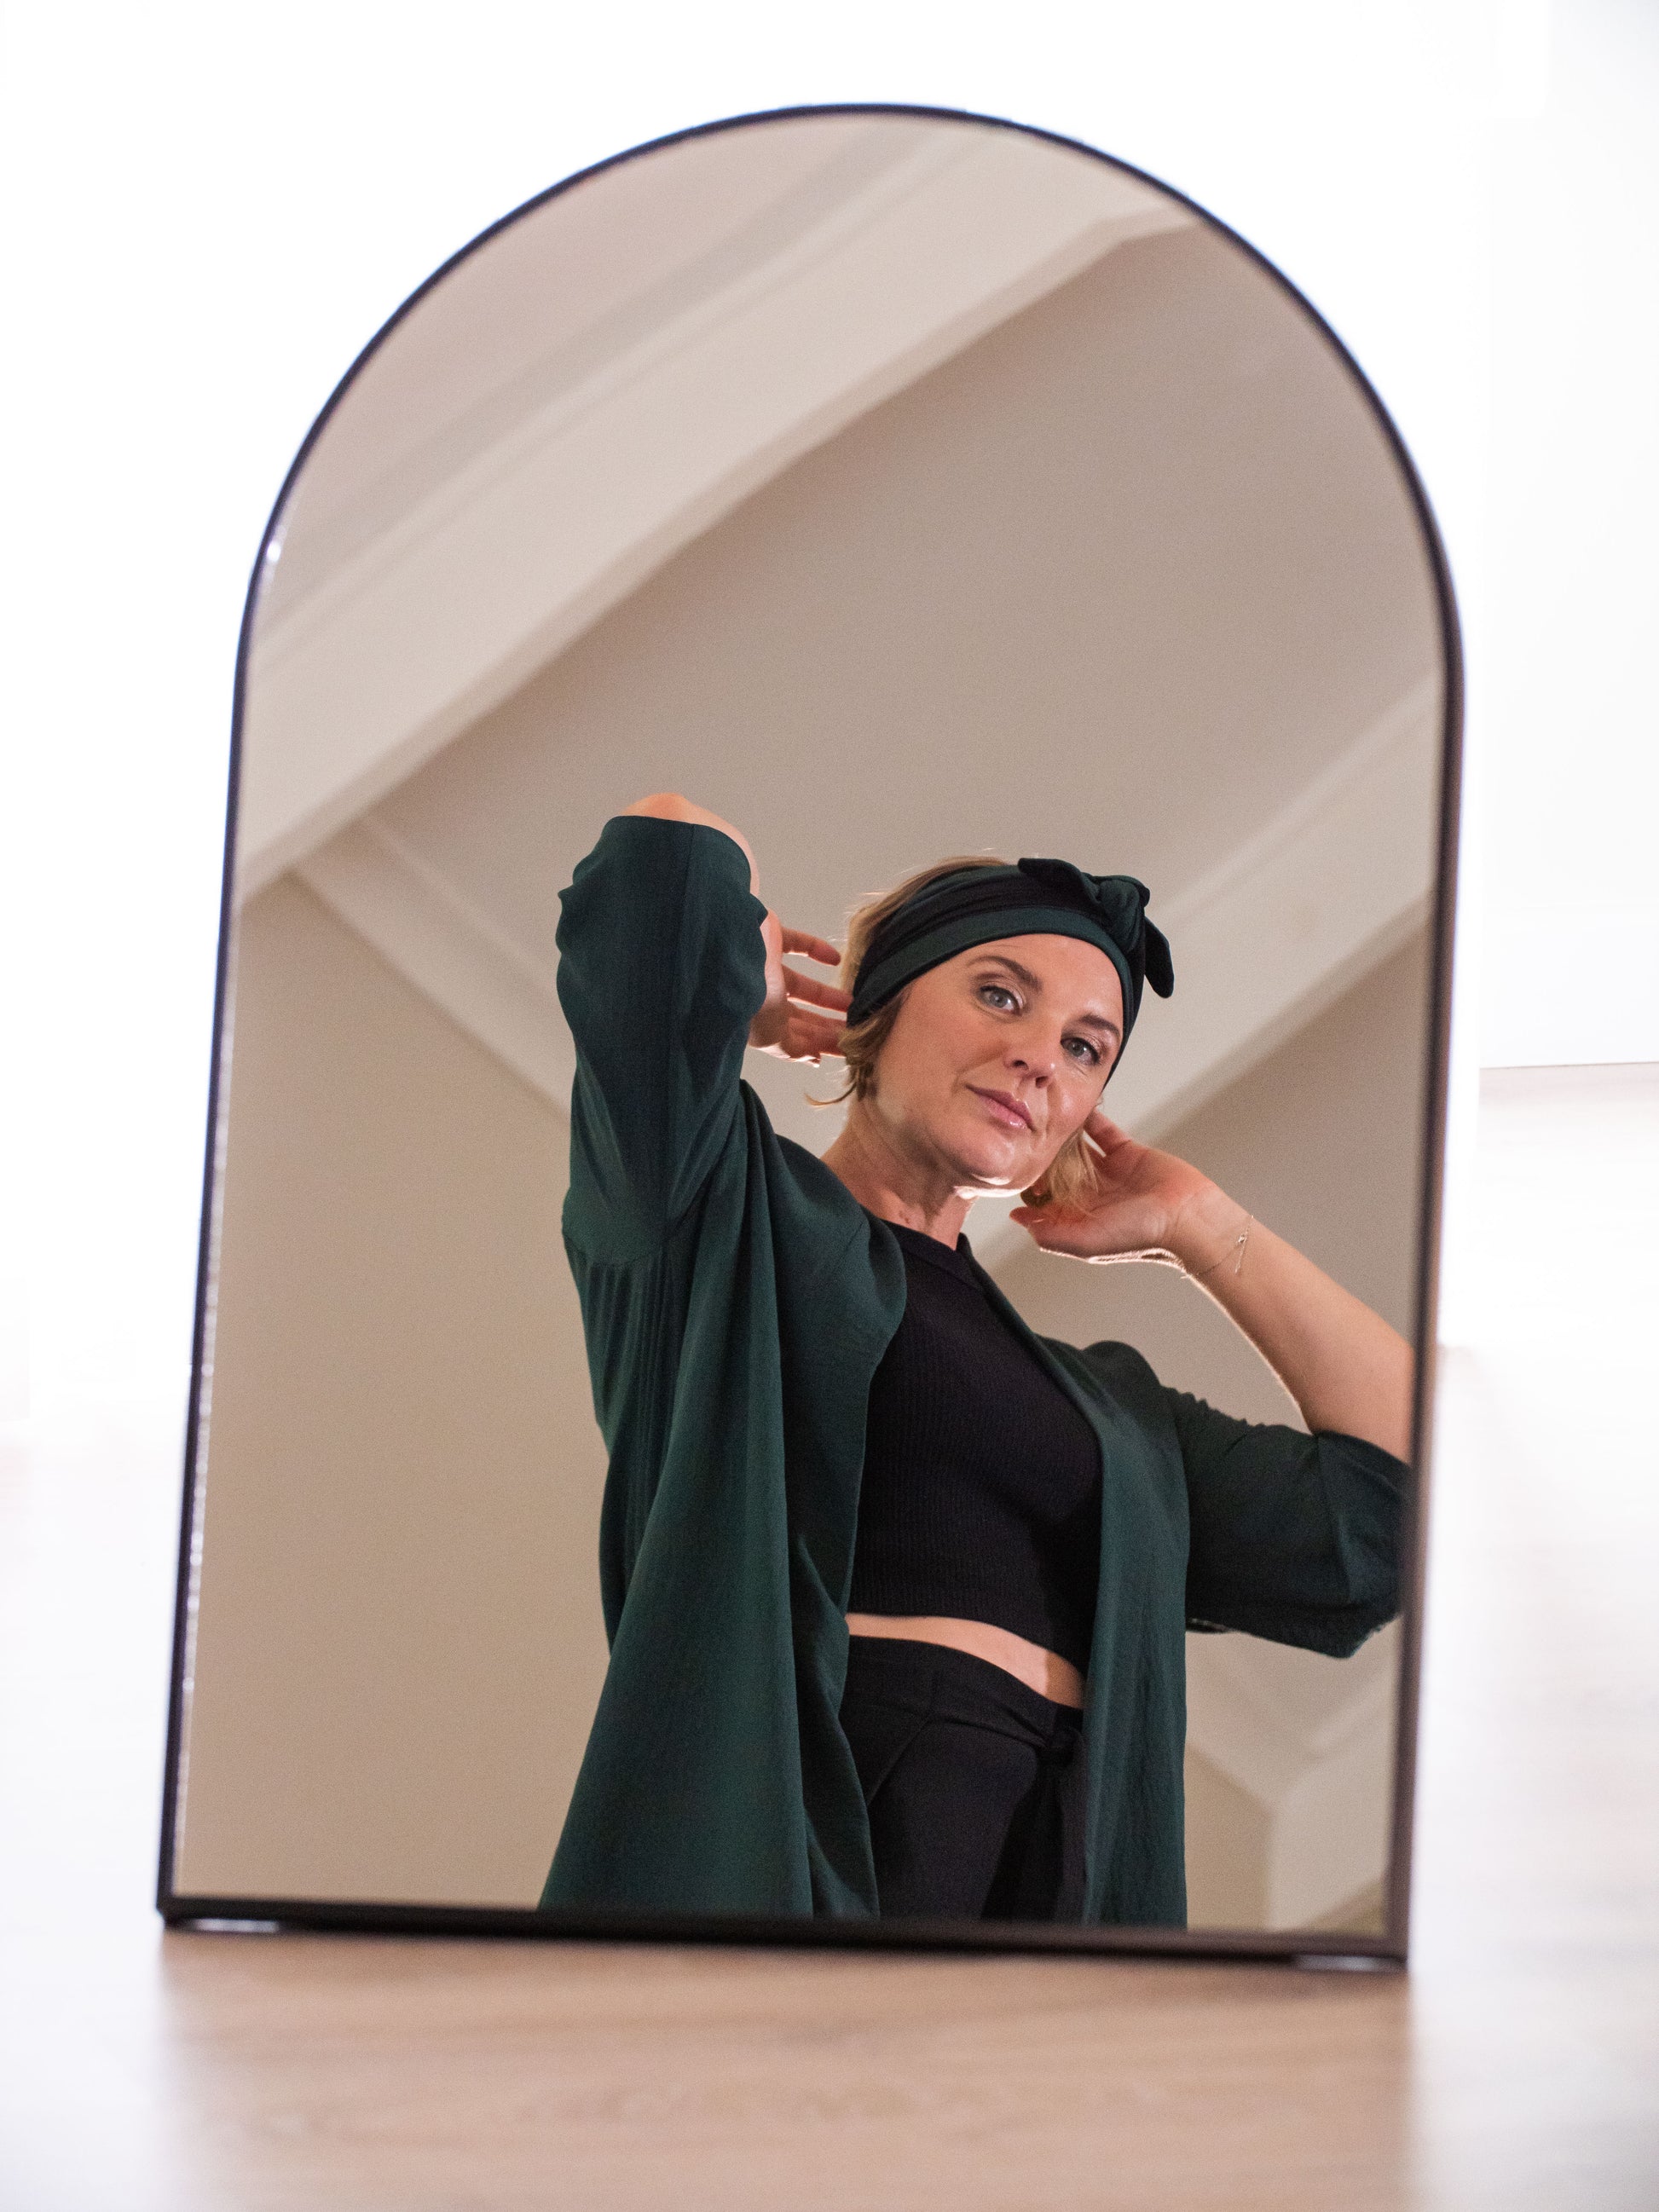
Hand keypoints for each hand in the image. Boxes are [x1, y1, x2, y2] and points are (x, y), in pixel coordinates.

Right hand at [748, 914, 849, 1063]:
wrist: (727, 953)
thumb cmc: (747, 999)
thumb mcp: (772, 1037)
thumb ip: (794, 1049)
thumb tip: (814, 1057)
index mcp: (758, 1023)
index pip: (793, 1038)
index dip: (818, 1044)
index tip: (845, 1049)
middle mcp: (760, 997)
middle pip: (799, 1015)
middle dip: (825, 1025)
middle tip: (856, 1030)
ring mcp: (764, 967)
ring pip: (801, 984)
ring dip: (826, 995)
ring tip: (853, 1002)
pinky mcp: (770, 936)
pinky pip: (798, 943)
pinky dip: (817, 950)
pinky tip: (835, 959)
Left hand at [1008, 1109, 1216, 1262]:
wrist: (1187, 1217)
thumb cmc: (1141, 1236)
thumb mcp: (1087, 1242)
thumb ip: (1051, 1235)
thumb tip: (1018, 1220)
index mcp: (1081, 1218)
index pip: (1046, 1201)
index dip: (1030, 1186)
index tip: (1015, 1167)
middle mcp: (1093, 1196)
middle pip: (1059, 1173)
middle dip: (1043, 1158)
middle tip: (1024, 1136)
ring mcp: (1109, 1173)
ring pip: (1079, 1150)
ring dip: (1064, 1137)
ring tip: (1044, 1118)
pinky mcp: (1127, 1153)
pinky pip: (1104, 1133)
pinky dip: (1091, 1121)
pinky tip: (1076, 1108)